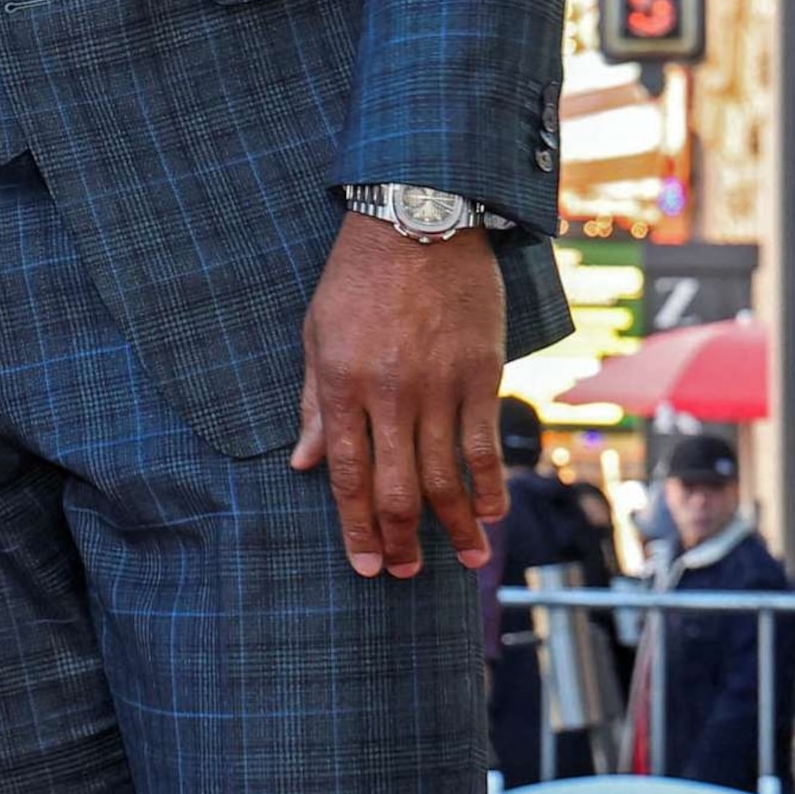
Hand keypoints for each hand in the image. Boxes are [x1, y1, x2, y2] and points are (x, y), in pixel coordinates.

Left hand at [291, 216, 507, 577]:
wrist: (418, 220)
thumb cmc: (358, 276)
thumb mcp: (317, 332)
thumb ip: (314, 403)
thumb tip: (303, 463)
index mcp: (342, 384)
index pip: (347, 474)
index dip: (356, 526)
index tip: (366, 565)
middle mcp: (390, 394)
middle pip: (397, 487)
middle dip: (402, 539)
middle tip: (407, 573)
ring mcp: (439, 386)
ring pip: (447, 475)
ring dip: (454, 526)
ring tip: (466, 560)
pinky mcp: (481, 373)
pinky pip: (485, 442)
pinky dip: (490, 484)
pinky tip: (491, 513)